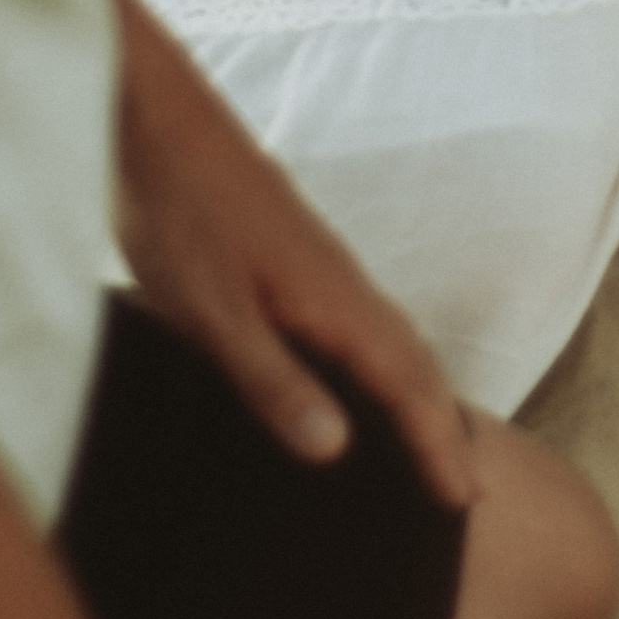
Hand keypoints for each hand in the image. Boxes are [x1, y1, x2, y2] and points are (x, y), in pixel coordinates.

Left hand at [109, 0, 480, 512]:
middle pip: (413, 359)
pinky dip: (377, 361)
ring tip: (427, 440)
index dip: (437, 444)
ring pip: (388, 337)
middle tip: (468, 487)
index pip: (406, 383)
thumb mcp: (211, 311)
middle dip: (442, 423)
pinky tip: (348, 376)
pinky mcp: (289, 256)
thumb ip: (272, 380)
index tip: (468, 502)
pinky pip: (358, 322)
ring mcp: (317, 264)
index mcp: (332, 299)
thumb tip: (337, 450)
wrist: (151, 116)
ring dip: (416, 392)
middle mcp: (339, 280)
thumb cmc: (176, 209)